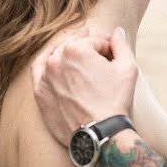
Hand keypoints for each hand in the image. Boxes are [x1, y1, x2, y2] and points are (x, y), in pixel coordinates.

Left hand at [31, 26, 137, 146]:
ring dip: (68, 56)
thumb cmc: (115, 101)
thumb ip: (120, 45)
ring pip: (56, 57)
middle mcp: (56, 59)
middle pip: (74, 47)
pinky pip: (39, 71)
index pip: (94, 41)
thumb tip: (117, 32)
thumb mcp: (127, 68)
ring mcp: (45, 76)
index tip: (113, 59)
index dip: (107, 49)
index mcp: (76, 49)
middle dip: (88, 51)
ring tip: (80, 60)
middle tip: (100, 60)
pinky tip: (56, 65)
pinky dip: (48, 65)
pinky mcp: (40, 93)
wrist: (99, 134)